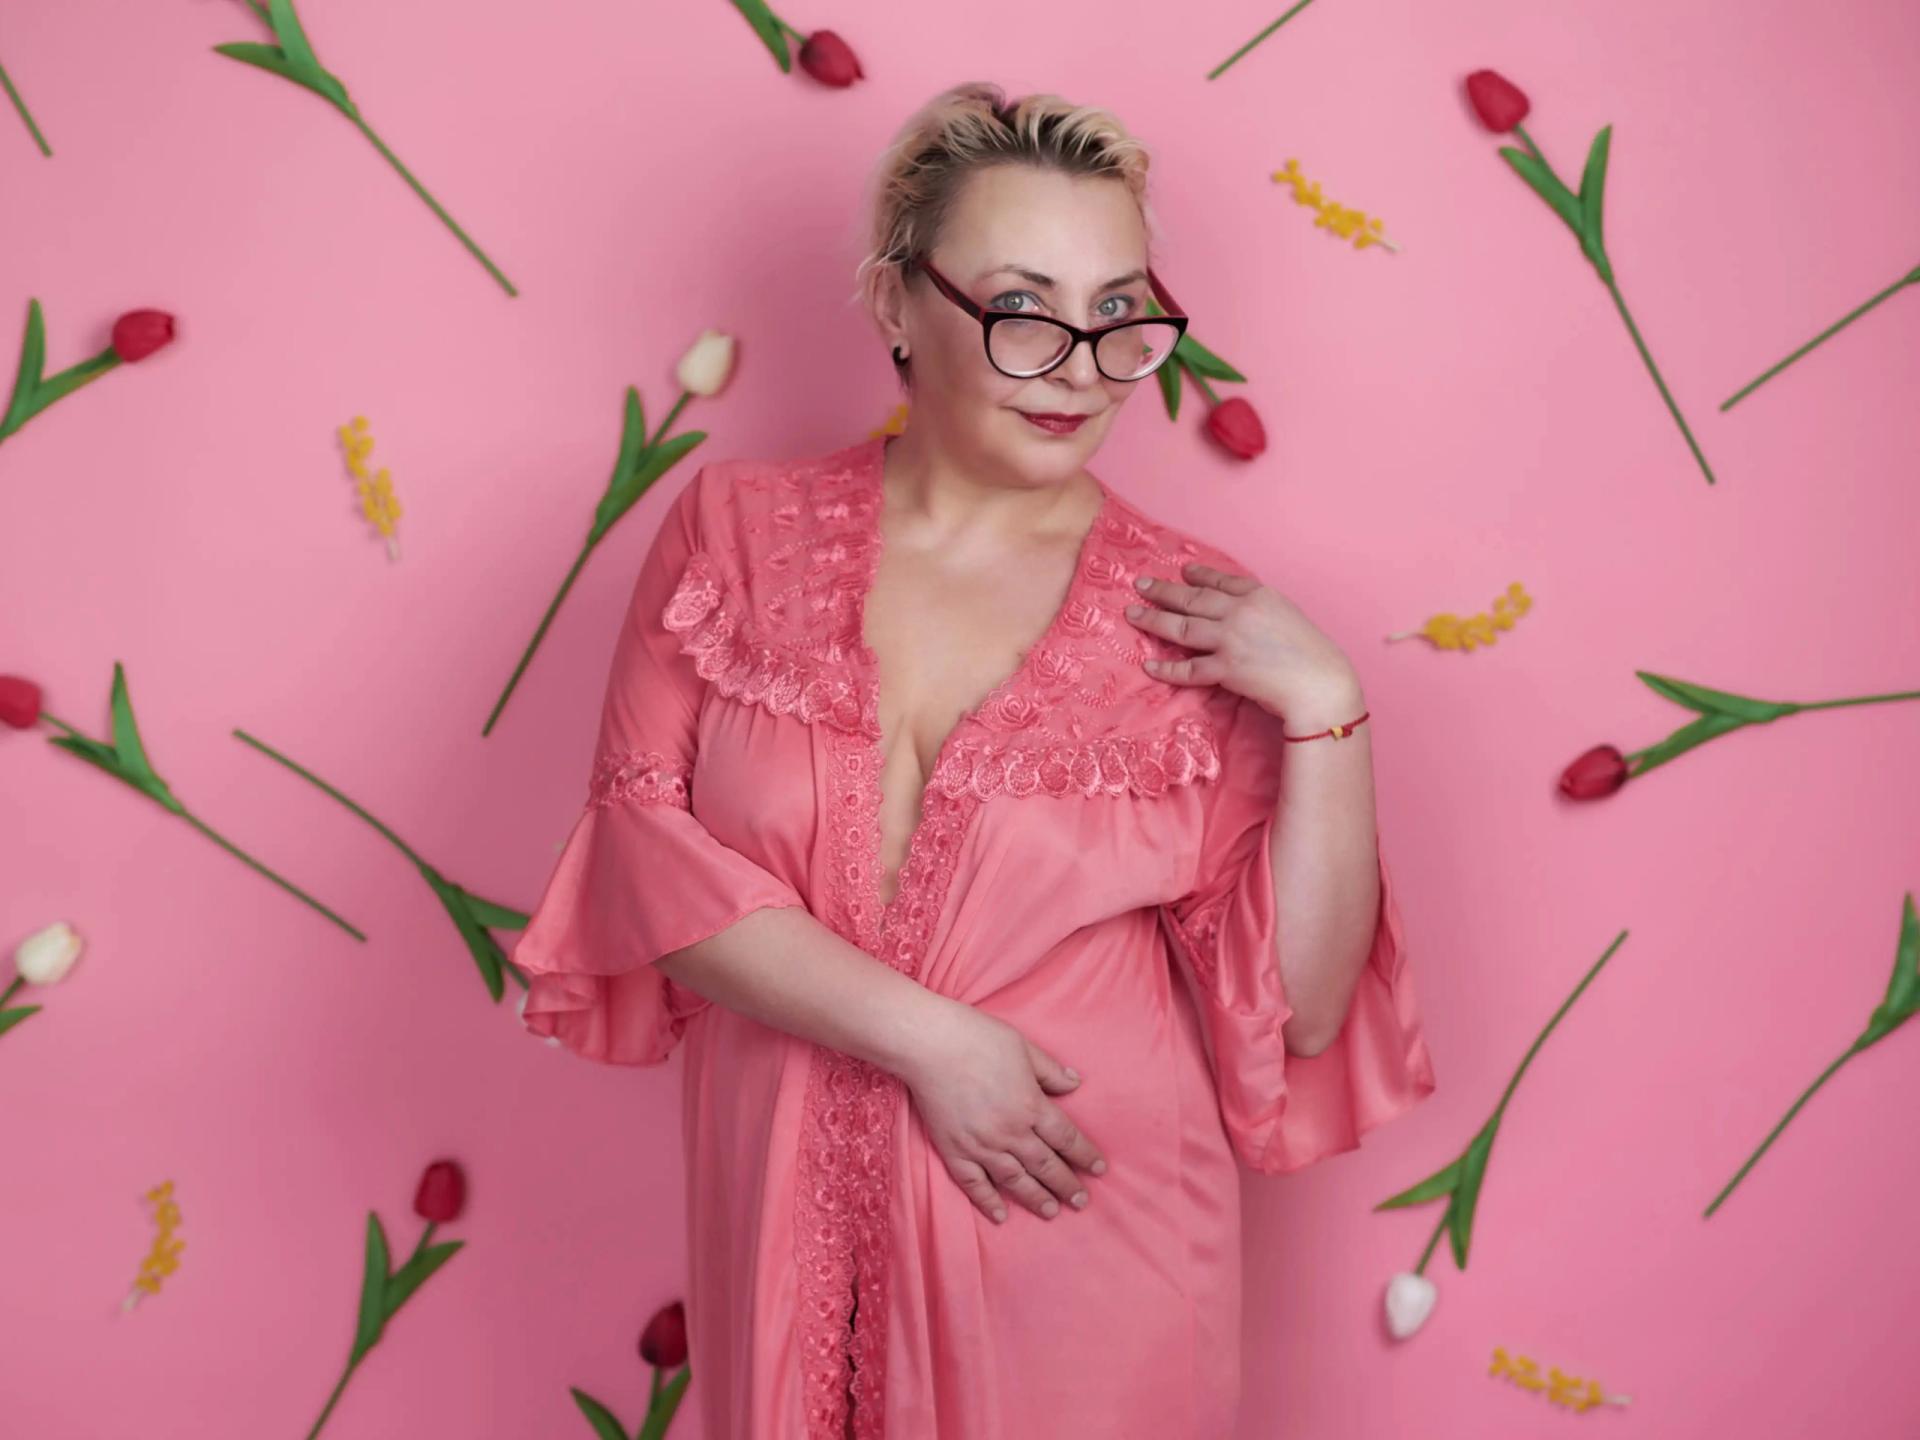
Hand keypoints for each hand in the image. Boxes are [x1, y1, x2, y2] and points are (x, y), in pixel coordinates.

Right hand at [901, 1006, 1106, 1224]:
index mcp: (1031, 1106)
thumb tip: (1076, 1084)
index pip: (1066, 1139)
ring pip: (1015, 1180)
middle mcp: (1010, 1133)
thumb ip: (1050, 1071)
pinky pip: (974, 1184)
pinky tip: (1000, 1215)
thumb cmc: (978, 1039)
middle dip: (1067, 1185)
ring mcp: (981, 1146)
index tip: (1098, 1170)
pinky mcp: (954, 1151)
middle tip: (1081, 1202)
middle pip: (1045, 1166)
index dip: (1085, 1155)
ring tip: (1051, 1212)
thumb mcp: (1024, 1048)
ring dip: (1036, 1198)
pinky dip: (988, 1202)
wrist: (929, 1045)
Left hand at [1122, 561, 1363, 719]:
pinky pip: (1188, 669)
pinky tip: (1149, 666)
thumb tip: (1236, 610)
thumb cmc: (1312, 653)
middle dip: (1163, 591)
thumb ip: (1261, 609)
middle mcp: (1240, 612)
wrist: (1320, 683)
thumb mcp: (1288, 615)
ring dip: (1154, 620)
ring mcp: (1230, 639)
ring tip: (1133, 614)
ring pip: (1182, 627)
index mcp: (1259, 595)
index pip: (1220, 582)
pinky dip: (1167, 669)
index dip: (1198, 576)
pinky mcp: (1226, 669)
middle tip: (1140, 585)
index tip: (1181, 572)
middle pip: (1193, 599)